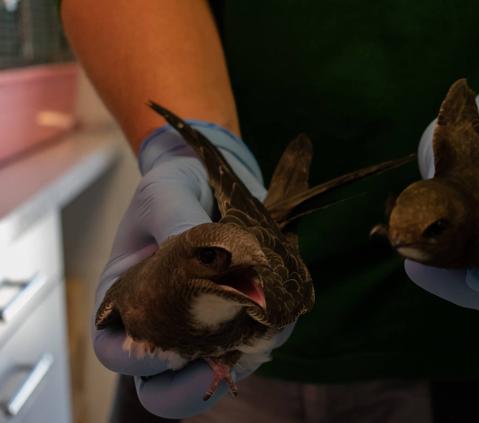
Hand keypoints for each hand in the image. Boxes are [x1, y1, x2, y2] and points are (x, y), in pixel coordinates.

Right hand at [92, 122, 286, 417]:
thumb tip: (211, 262)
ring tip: (257, 337)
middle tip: (209, 369)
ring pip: (211, 372)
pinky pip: (252, 346)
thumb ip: (177, 225)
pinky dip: (265, 340)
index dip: (135, 359)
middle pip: (161, 382)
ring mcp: (202, 324)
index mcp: (124, 298)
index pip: (116, 348)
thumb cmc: (175, 184)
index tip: (166, 346)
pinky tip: (276, 321)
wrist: (213, 177)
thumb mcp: (166, 195)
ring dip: (233, 366)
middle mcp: (160, 321)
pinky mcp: (239, 317)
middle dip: (183, 388)